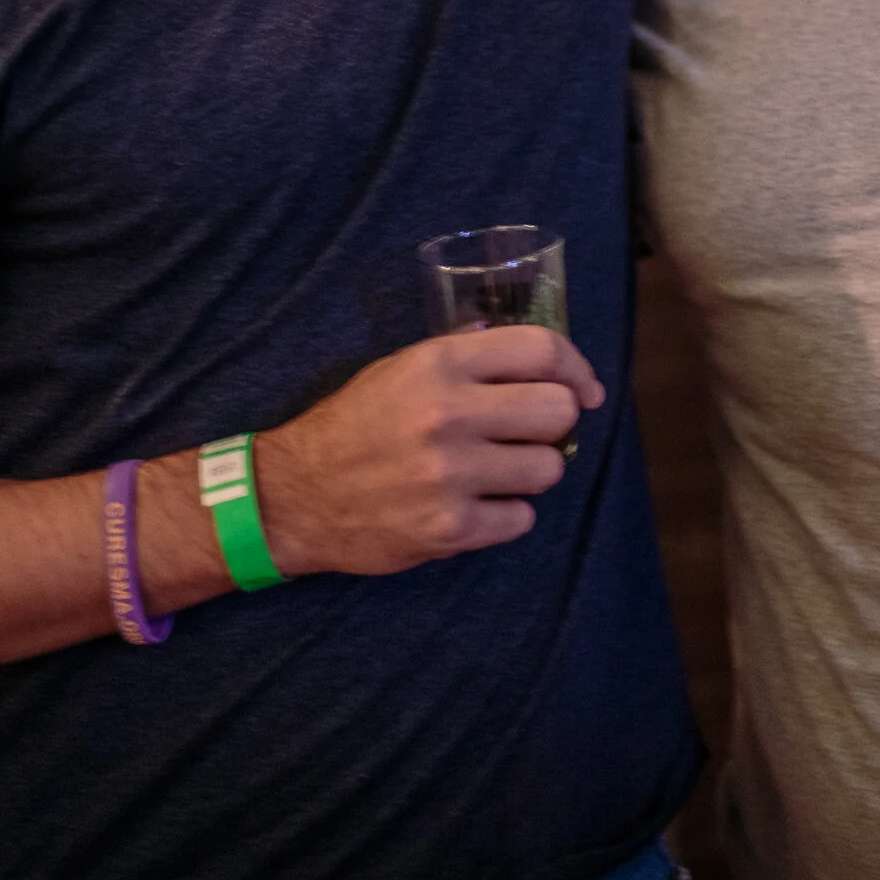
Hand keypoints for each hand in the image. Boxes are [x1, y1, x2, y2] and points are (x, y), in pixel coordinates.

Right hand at [253, 327, 604, 576]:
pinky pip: (520, 519)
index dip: (575, 368)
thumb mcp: (402, 368)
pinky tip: (475, 505)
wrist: (296, 496)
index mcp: (440, 364)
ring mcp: (452, 475)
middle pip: (557, 410)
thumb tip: (529, 350)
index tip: (584, 389)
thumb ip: (465, 355)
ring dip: (531, 472)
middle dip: (553, 423)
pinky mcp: (450, 529)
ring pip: (548, 469)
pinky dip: (506, 515)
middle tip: (530, 433)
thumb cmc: (353, 423)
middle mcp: (451, 414)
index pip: (541, 350)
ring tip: (497, 472)